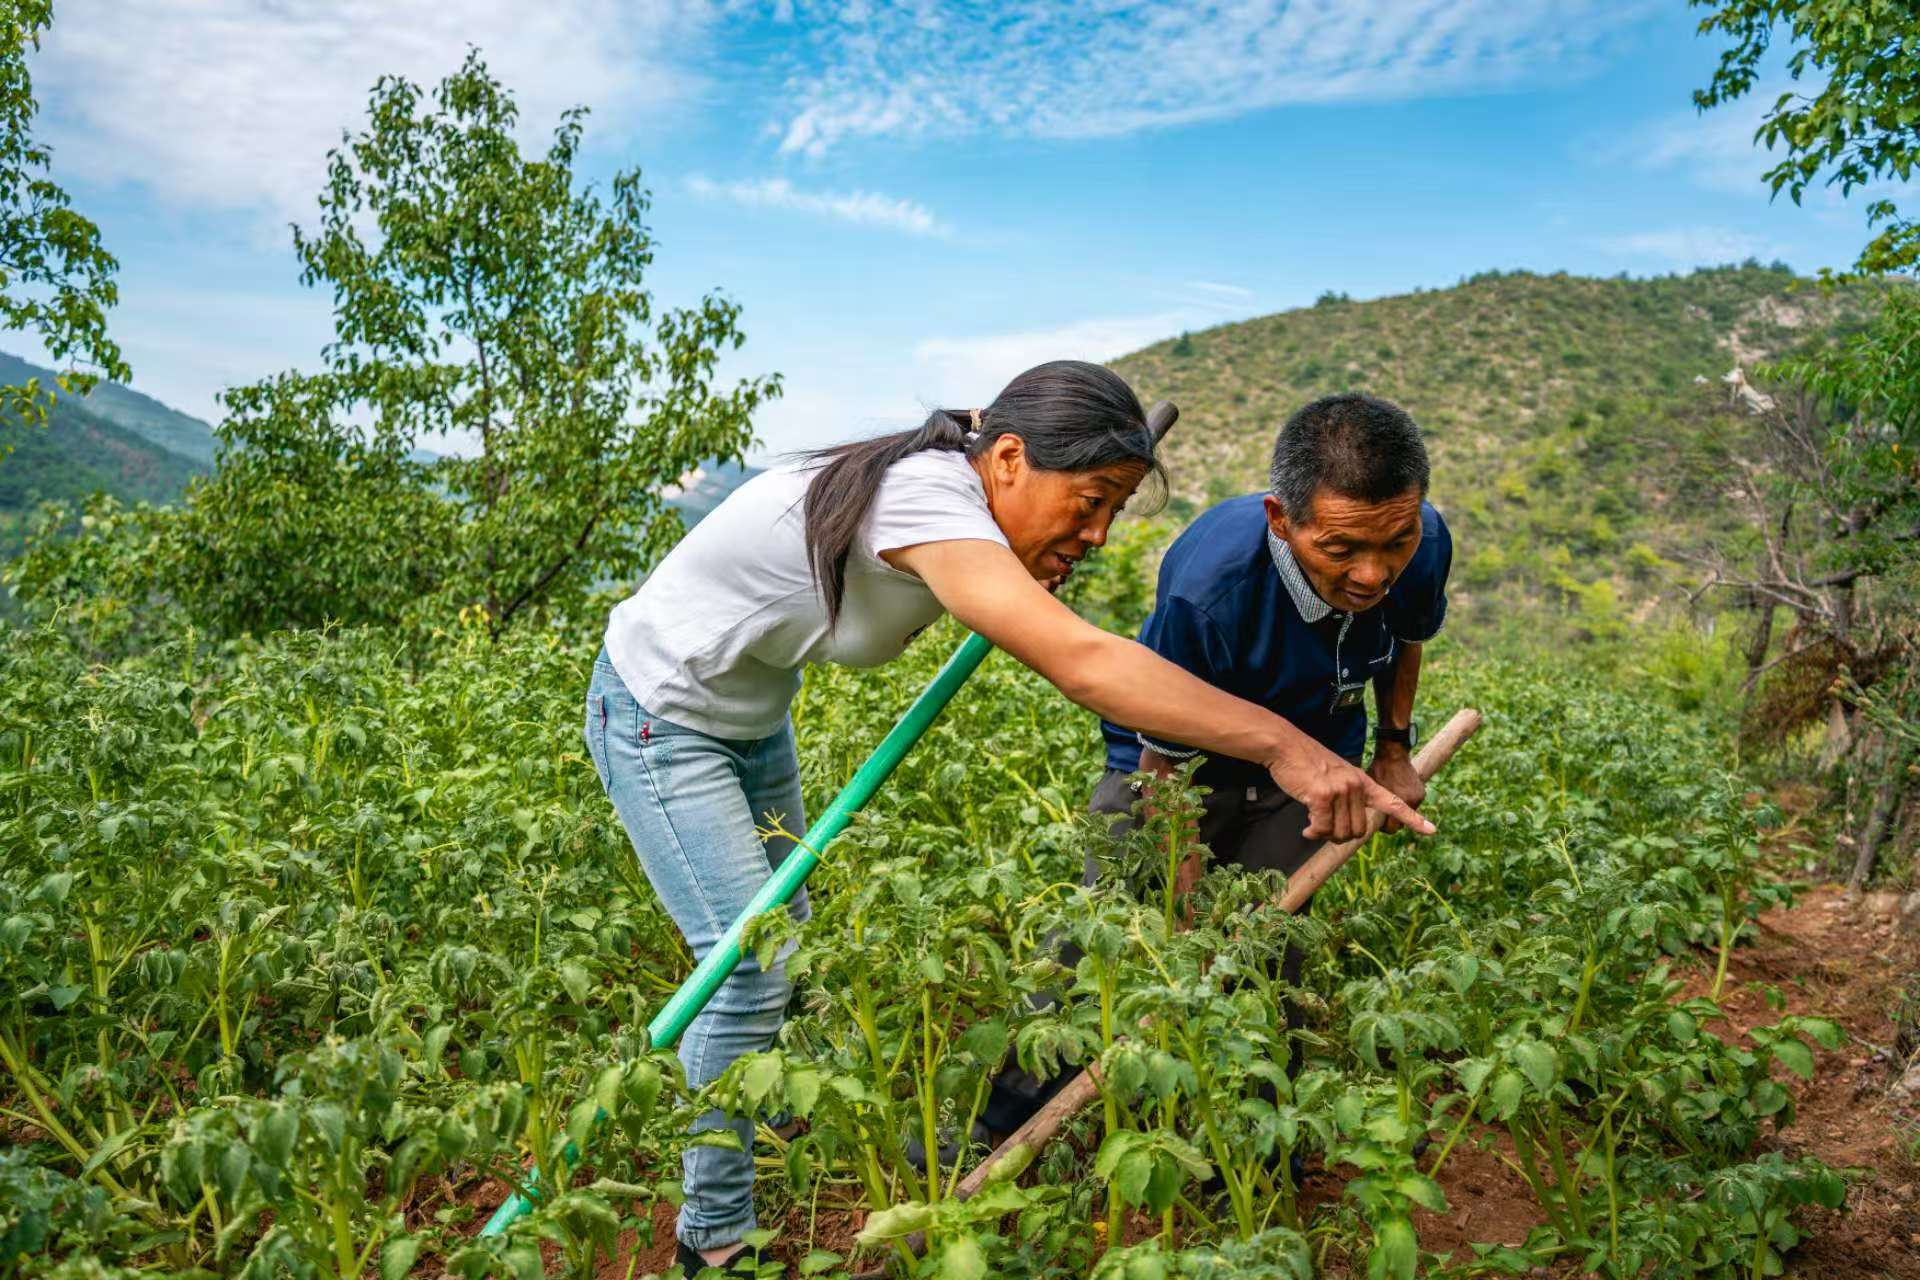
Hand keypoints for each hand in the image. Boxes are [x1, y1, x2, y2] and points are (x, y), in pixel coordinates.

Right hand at [1266, 738, 1433, 842]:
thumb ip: (1345, 797)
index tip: (1432, 830)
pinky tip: (1306, 829)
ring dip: (1325, 835)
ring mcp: (1341, 790)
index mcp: (1362, 781)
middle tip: (1322, 830)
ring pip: (1340, 832)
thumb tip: (1342, 828)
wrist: (1285, 746)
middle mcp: (1356, 786)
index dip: (1412, 819)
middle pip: (1357, 830)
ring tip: (1312, 827)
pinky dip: (1314, 833)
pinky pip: (1322, 828)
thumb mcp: (1334, 775)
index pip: (1392, 802)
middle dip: (1339, 836)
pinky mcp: (1323, 796)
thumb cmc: (1304, 763)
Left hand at [1367, 745, 1426, 833]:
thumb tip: (1359, 823)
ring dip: (1399, 813)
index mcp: (1398, 801)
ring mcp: (1418, 797)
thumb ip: (1371, 807)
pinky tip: (1397, 794)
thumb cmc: (1377, 771)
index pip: (1391, 828)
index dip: (1382, 826)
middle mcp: (1411, 801)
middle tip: (1381, 813)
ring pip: (1407, 816)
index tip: (1376, 820)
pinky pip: (1412, 806)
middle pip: (1400, 824)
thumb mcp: (1370, 789)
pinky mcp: (1422, 792)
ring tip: (1388, 801)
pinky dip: (1405, 803)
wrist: (1393, 753)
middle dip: (1391, 821)